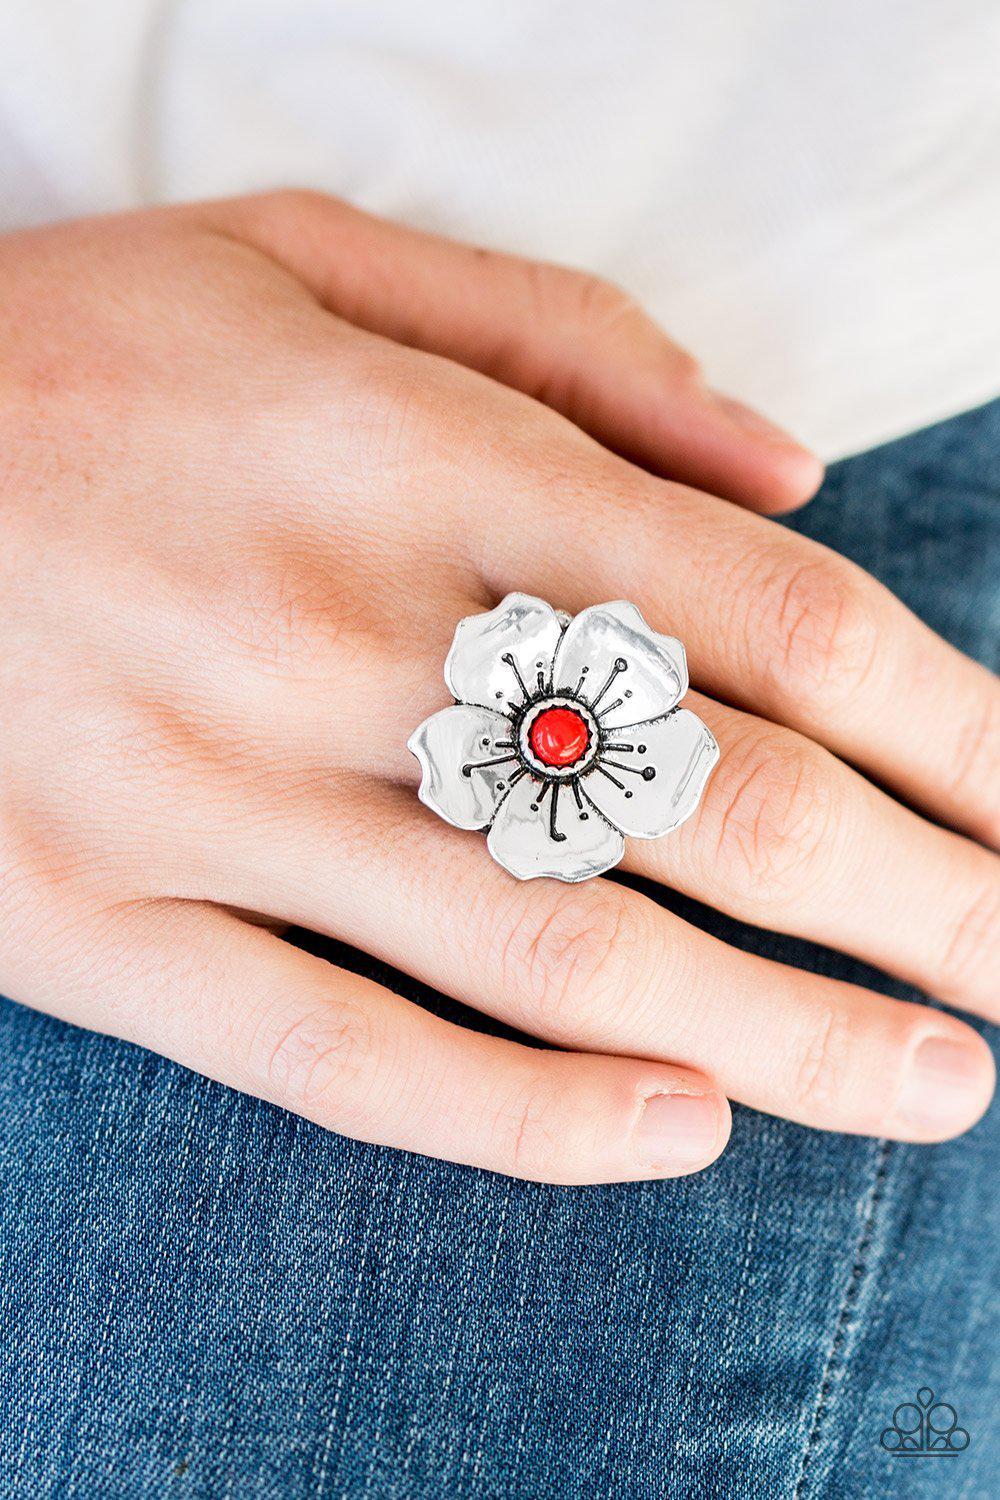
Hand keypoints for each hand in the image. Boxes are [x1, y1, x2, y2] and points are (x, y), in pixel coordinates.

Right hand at [1, 193, 995, 1182]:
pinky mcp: (99, 929)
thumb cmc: (70, 358)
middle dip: (921, 902)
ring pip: (556, 960)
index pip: (769, 615)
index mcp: (415, 457)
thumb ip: (568, 346)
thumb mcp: (306, 263)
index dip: (951, 728)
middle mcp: (340, 639)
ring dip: (786, 1038)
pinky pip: (342, 1057)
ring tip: (934, 1088)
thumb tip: (792, 462)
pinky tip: (681, 1131)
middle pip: (707, 803)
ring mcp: (216, 805)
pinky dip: (527, 1118)